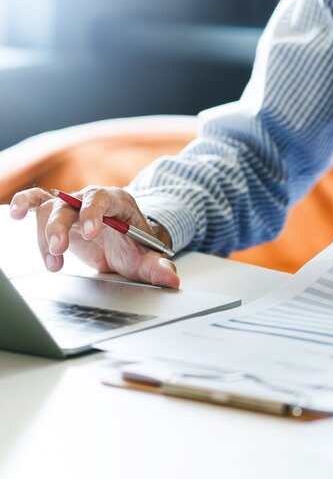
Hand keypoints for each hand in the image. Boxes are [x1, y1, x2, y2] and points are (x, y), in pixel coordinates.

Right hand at [9, 186, 179, 287]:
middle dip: (59, 227)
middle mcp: (92, 199)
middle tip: (58, 251)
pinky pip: (36, 201)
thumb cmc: (134, 245)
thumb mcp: (146, 257)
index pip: (102, 200)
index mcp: (117, 202)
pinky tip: (15, 215)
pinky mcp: (58, 213)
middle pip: (68, 204)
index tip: (90, 232)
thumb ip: (157, 266)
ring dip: (45, 236)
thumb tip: (171, 279)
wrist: (124, 243)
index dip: (93, 213)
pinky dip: (24, 205)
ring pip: (49, 209)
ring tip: (54, 263)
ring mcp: (72, 205)